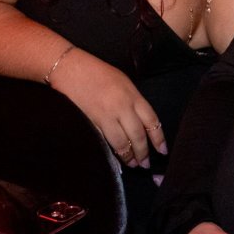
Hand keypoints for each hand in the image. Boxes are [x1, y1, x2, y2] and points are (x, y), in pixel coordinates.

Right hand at [48, 48, 166, 167]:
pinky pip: (104, 141)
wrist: (70, 68)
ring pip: (122, 143)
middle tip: (145, 164)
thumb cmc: (98, 72)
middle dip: (143, 153)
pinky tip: (115, 159)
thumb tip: (140, 123)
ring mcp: (106, 116)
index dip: (158, 138)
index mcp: (133, 96)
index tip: (162, 150)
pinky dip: (111, 152)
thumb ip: (133, 101)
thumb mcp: (123, 82)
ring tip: (132, 165)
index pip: (151, 121)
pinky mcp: (91, 123)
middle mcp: (122, 107)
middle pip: (138, 136)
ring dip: (128, 157)